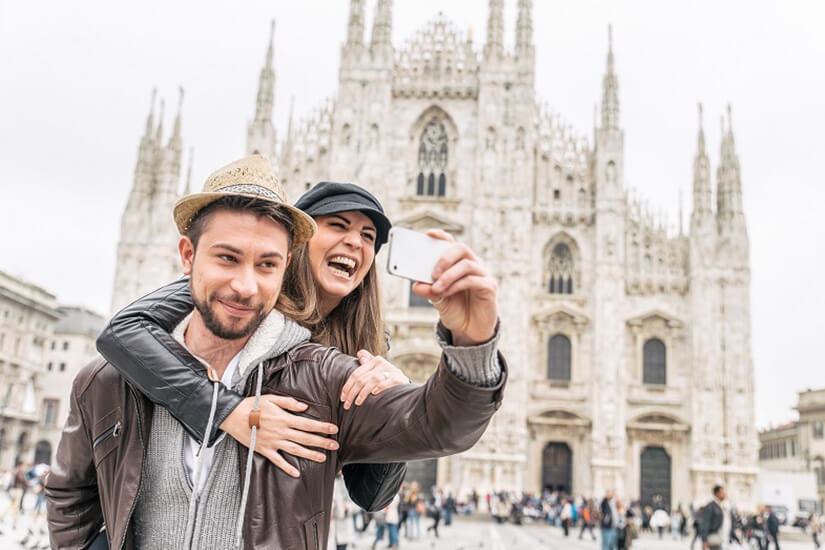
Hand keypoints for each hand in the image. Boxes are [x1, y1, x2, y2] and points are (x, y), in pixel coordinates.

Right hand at [220, 395, 338, 477]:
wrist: (232, 416)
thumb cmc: (252, 405)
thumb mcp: (271, 399)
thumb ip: (289, 403)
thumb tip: (305, 407)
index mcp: (284, 418)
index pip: (308, 424)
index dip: (322, 427)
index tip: (334, 429)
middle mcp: (281, 432)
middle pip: (305, 438)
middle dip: (322, 442)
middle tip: (336, 445)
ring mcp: (273, 442)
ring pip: (295, 450)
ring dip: (310, 454)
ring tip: (323, 458)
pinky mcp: (264, 450)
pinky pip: (277, 461)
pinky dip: (287, 468)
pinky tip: (297, 473)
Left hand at [340, 351, 408, 408]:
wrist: (407, 388)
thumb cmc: (389, 380)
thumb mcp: (378, 371)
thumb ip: (368, 363)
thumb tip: (360, 354)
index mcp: (375, 361)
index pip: (356, 373)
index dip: (347, 386)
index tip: (342, 397)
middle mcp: (382, 364)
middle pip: (361, 379)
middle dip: (352, 393)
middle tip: (346, 405)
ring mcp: (391, 371)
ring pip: (371, 381)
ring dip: (362, 393)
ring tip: (357, 403)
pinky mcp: (399, 379)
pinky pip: (387, 382)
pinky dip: (379, 388)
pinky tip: (373, 394)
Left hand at [412, 229, 497, 345]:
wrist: (470, 330)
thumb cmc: (456, 310)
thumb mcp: (438, 300)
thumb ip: (428, 291)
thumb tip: (416, 285)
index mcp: (459, 263)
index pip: (452, 244)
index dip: (442, 236)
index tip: (429, 234)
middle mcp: (473, 264)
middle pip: (461, 249)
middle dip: (444, 257)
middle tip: (432, 272)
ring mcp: (483, 275)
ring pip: (466, 265)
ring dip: (448, 276)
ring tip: (436, 288)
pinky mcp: (489, 287)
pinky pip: (473, 280)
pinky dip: (456, 286)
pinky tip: (446, 293)